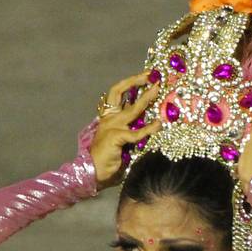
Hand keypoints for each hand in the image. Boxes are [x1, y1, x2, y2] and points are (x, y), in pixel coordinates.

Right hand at [88, 74, 161, 189]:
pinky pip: (136, 132)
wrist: (94, 174)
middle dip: (135, 81)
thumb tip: (154, 121)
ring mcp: (111, 127)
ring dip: (146, 98)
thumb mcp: (123, 141)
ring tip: (157, 91)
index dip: (130, 83)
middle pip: (118, 92)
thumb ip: (134, 130)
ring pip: (132, 109)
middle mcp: (108, 119)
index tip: (145, 76)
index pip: (116, 93)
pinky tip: (158, 125)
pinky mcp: (115, 137)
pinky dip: (149, 128)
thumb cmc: (109, 160)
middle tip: (151, 76)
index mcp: (108, 118)